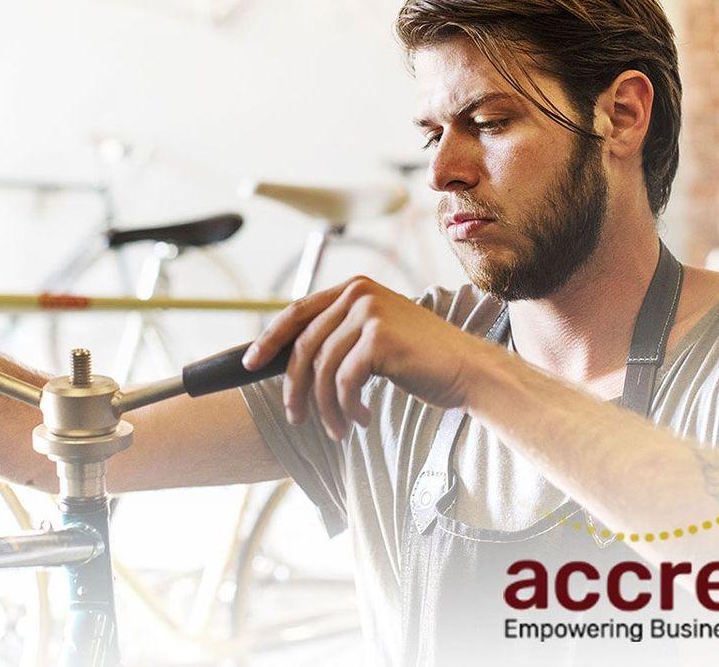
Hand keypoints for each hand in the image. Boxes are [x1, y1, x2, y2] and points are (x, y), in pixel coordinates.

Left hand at [242, 276, 499, 439]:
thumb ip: (341, 336)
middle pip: (304, 346)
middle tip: (296, 417)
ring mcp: (369, 313)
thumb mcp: (375, 338)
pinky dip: (348, 408)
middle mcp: (359, 293)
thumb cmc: (422, 361)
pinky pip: (345, 382)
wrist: (468, 370)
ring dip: (326, 407)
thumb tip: (289, 360)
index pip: (297, 311)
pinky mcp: (379, 339)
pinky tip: (362, 419)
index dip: (269, 339)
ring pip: (322, 369)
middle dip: (294, 387)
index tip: (250, 364)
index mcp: (355, 288)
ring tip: (338, 429)